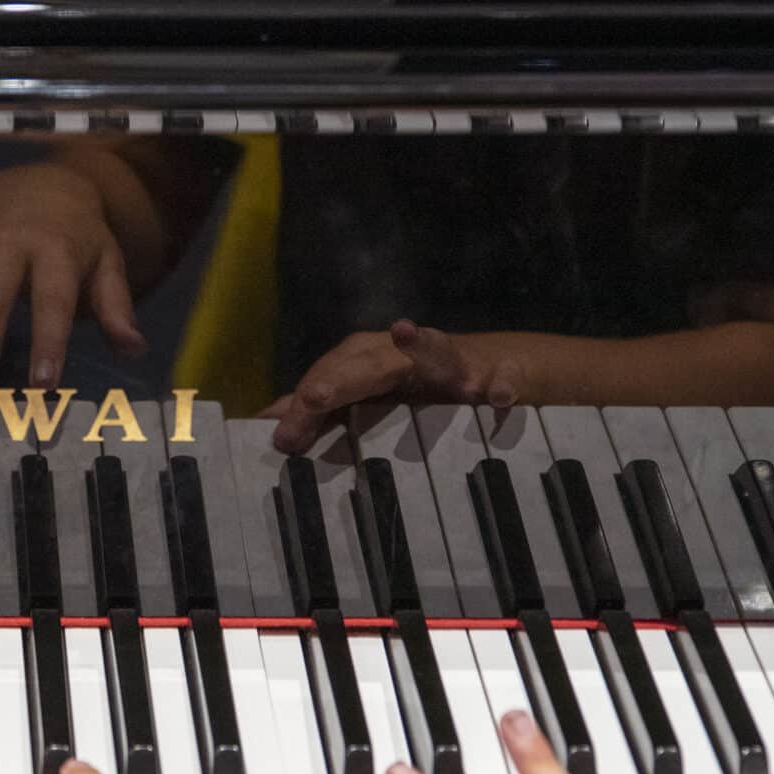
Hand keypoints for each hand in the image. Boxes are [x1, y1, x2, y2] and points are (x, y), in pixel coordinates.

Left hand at [263, 320, 524, 451]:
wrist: (504, 372)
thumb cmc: (426, 390)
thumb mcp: (373, 398)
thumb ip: (324, 410)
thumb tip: (269, 422)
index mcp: (373, 360)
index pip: (331, 374)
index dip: (306, 402)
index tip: (283, 439)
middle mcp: (410, 355)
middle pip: (371, 360)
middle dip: (342, 376)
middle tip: (315, 397)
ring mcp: (458, 362)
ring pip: (437, 350)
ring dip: (421, 344)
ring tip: (404, 333)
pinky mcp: (502, 374)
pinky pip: (504, 380)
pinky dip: (503, 385)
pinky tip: (499, 397)